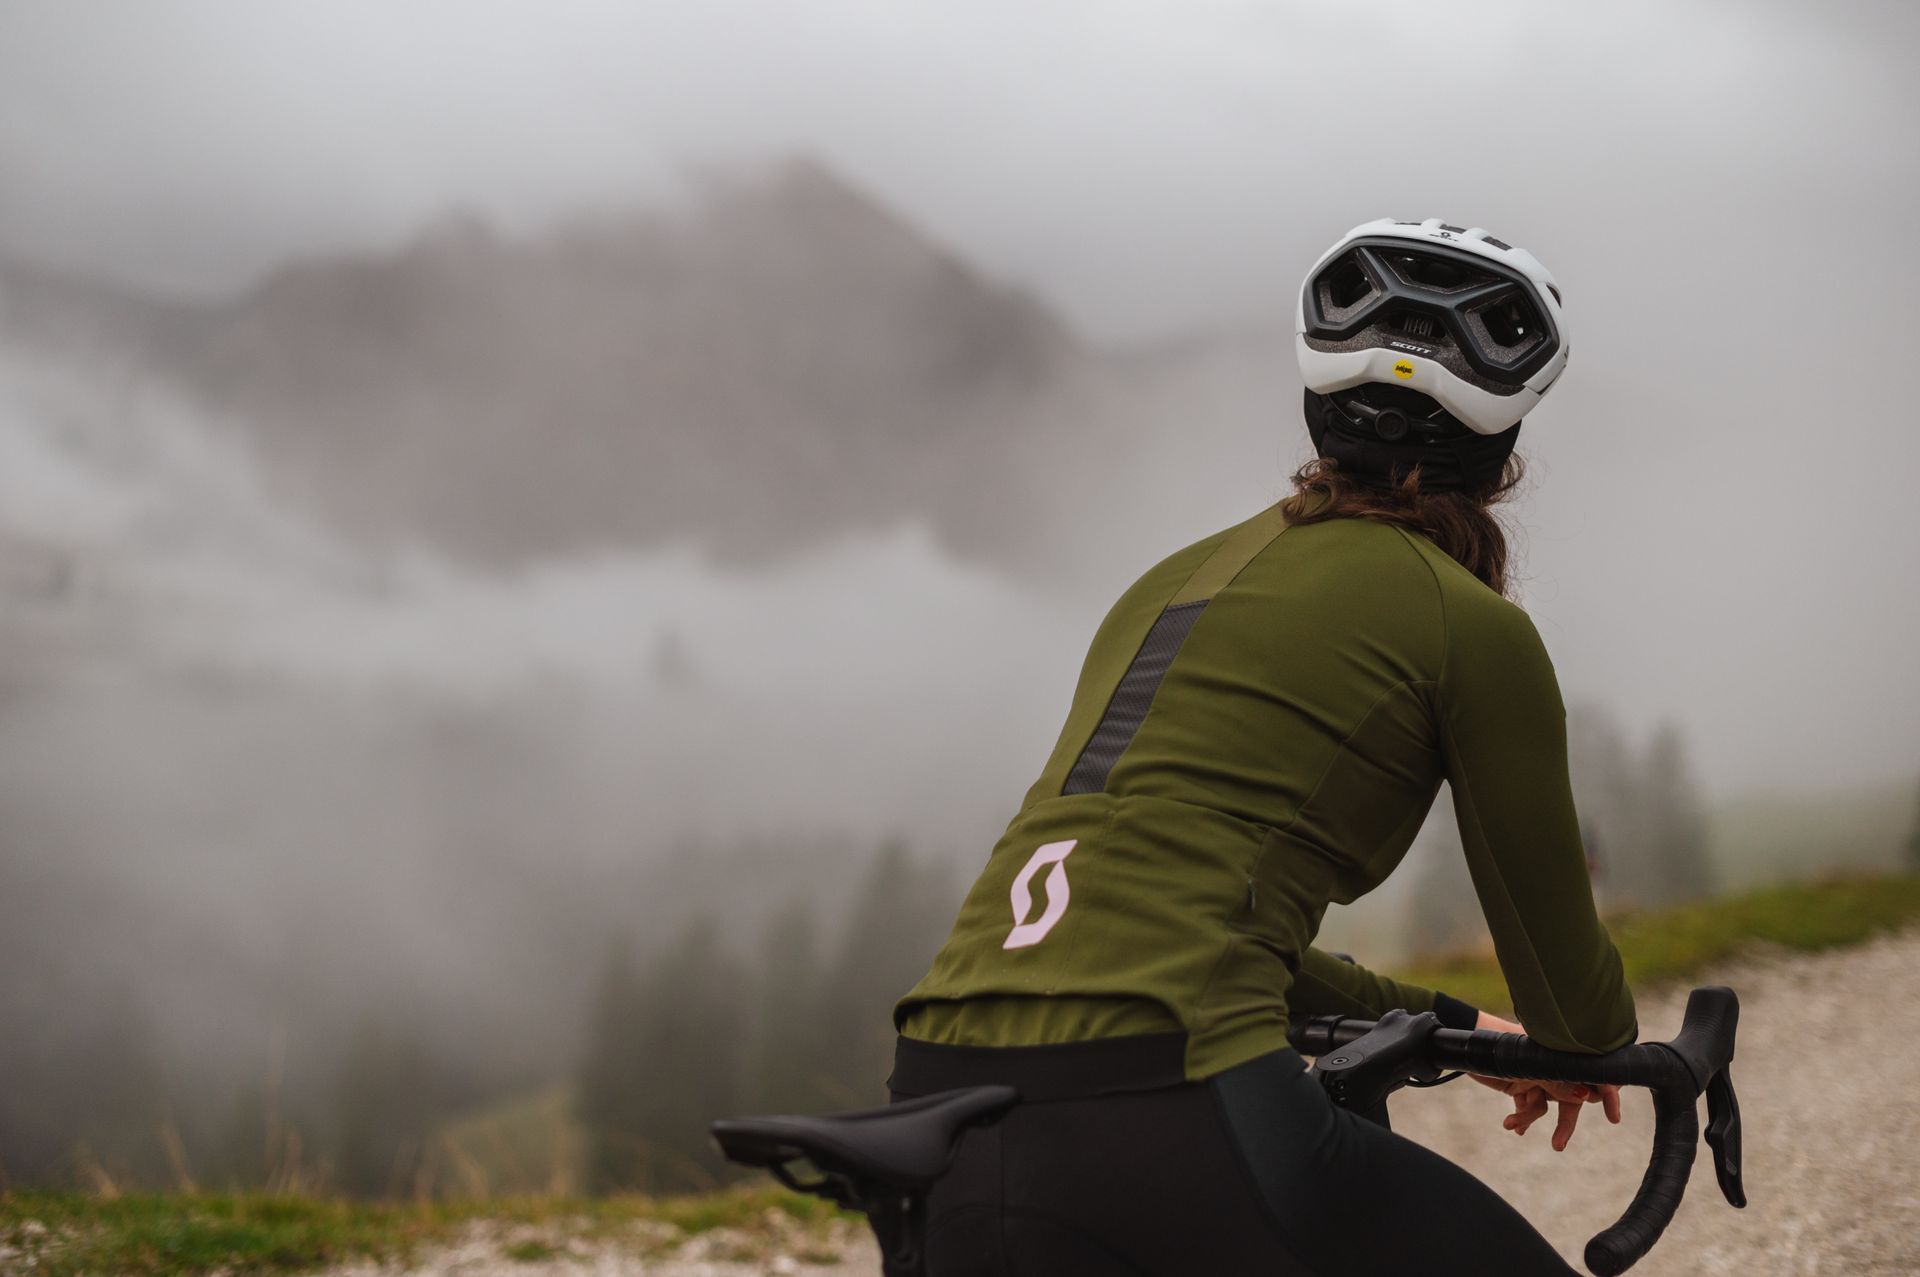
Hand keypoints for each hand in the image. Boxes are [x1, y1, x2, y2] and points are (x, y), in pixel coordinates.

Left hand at [1467, 1012, 1621, 1151]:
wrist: (1469, 1043)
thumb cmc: (1503, 1044)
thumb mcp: (1532, 1065)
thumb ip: (1558, 1081)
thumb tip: (1585, 1097)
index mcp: (1564, 1055)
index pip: (1594, 1076)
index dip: (1608, 1094)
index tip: (1613, 1117)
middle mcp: (1554, 1067)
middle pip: (1570, 1101)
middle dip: (1565, 1125)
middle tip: (1557, 1145)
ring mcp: (1537, 1077)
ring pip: (1544, 1107)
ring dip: (1529, 1118)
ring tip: (1512, 1124)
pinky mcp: (1520, 1085)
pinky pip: (1528, 1108)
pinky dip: (1522, 1118)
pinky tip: (1514, 1127)